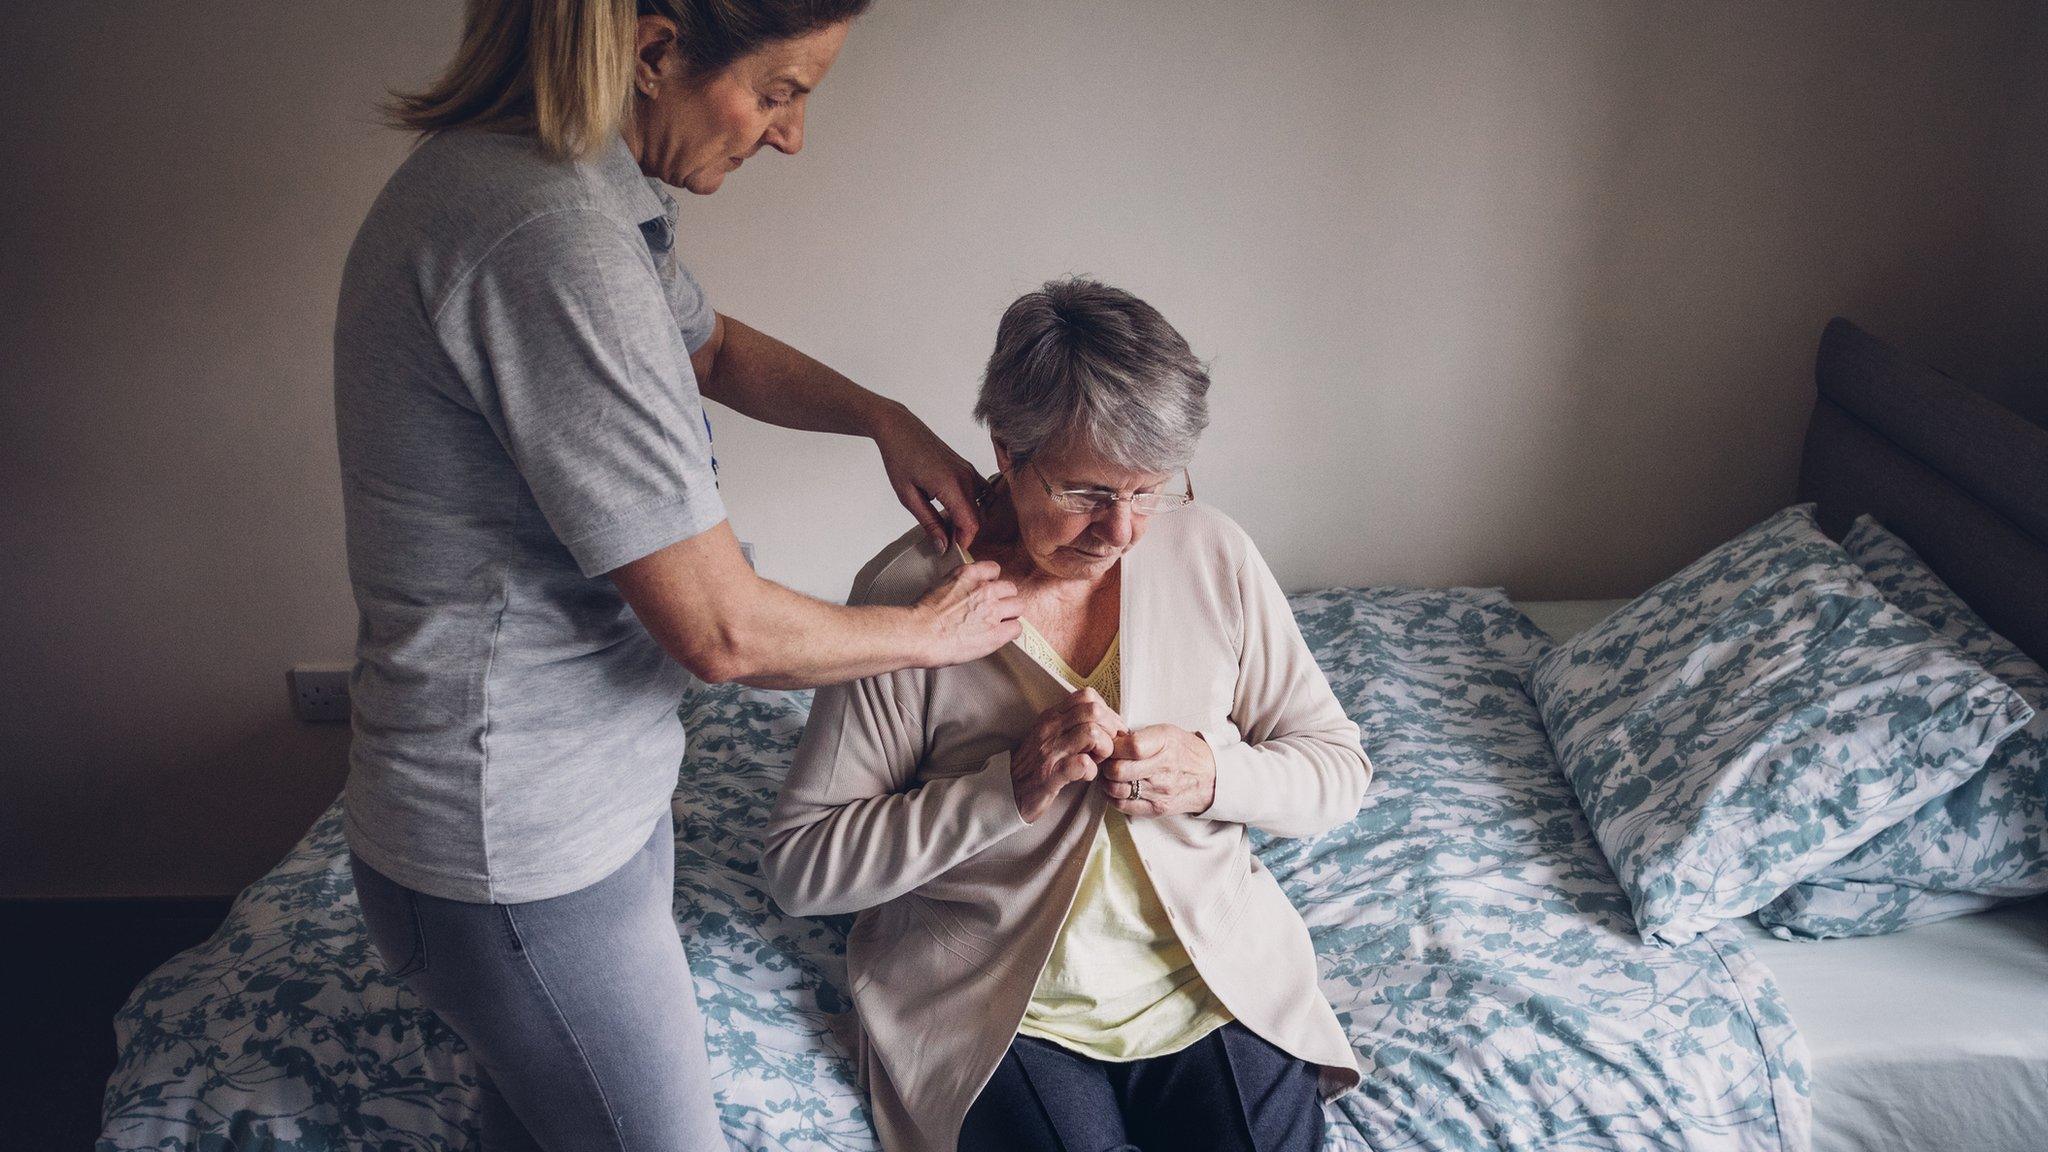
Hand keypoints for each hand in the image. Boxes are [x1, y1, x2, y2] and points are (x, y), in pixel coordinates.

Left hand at [873, 405, 986, 552]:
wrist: (900, 429)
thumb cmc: (899, 458)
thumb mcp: (908, 497)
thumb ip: (929, 522)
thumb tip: (942, 545)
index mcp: (951, 485)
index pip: (970, 524)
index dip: (962, 542)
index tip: (949, 550)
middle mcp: (966, 477)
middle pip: (977, 518)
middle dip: (963, 534)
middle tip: (943, 541)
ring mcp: (969, 471)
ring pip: (979, 507)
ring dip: (966, 521)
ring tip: (945, 526)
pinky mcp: (967, 467)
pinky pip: (978, 493)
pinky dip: (970, 507)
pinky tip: (952, 510)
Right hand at [910, 560, 1020, 667]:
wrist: (919, 633)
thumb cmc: (922, 616)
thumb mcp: (940, 586)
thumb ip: (958, 586)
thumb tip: (962, 595)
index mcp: (969, 574)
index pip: (994, 570)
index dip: (992, 582)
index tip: (989, 591)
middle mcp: (985, 589)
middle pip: (1010, 589)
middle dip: (1004, 599)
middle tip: (995, 610)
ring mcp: (993, 610)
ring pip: (1018, 606)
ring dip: (1010, 615)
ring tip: (1000, 623)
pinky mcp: (996, 632)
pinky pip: (1017, 628)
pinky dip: (1010, 632)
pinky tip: (1000, 636)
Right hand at [1012, 688, 1125, 823]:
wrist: (1006, 790)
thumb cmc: (1034, 764)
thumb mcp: (1049, 735)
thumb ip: (1071, 723)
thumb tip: (1104, 718)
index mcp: (1052, 716)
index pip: (1087, 696)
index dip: (1107, 712)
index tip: (1109, 731)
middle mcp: (1050, 729)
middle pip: (1094, 711)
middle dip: (1110, 730)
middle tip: (1106, 748)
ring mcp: (1050, 751)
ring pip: (1092, 733)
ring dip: (1104, 750)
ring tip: (1097, 762)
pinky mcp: (1050, 775)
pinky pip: (1082, 764)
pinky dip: (1091, 771)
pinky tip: (1086, 776)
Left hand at [1099, 725, 1215, 817]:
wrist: (1210, 777)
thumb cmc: (1183, 751)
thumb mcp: (1166, 732)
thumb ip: (1138, 735)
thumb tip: (1109, 740)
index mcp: (1165, 742)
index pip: (1130, 746)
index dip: (1114, 746)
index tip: (1112, 746)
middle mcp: (1163, 768)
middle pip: (1119, 770)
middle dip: (1107, 764)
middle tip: (1108, 761)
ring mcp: (1160, 791)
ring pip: (1117, 789)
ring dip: (1108, 782)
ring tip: (1112, 775)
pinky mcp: (1156, 808)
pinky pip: (1123, 806)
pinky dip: (1114, 797)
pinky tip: (1117, 788)